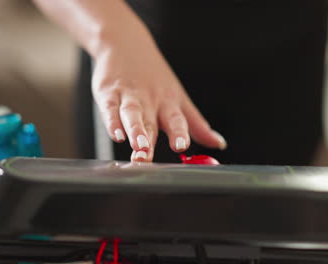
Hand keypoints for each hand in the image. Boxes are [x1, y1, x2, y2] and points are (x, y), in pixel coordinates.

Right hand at [91, 29, 225, 161]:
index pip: (177, 120)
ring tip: (138, 147)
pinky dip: (111, 122)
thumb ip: (197, 126)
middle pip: (151, 123)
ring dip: (135, 131)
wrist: (126, 44)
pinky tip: (116, 134)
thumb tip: (219, 144)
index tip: (181, 146)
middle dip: (150, 140)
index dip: (180, 133)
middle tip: (148, 156)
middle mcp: (150, 101)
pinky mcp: (108, 94)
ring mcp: (129, 97)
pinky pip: (109, 109)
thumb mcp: (180, 99)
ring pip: (132, 115)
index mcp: (169, 104)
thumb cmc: (155, 78)